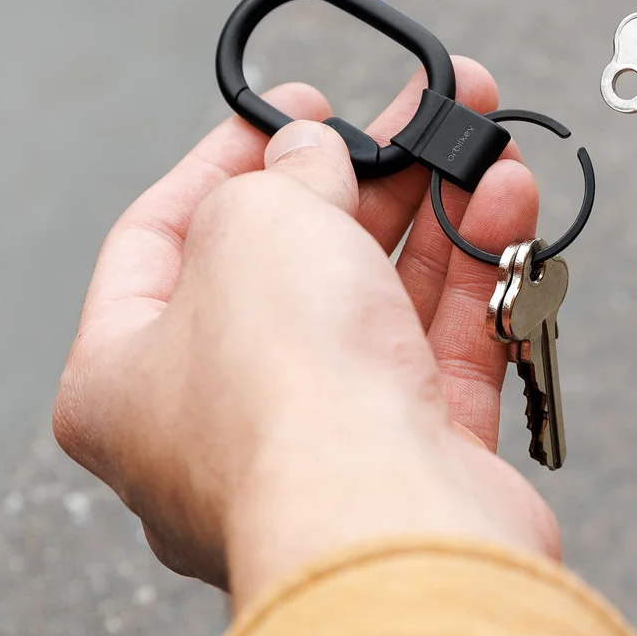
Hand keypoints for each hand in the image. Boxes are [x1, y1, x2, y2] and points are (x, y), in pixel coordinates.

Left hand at [53, 61, 558, 611]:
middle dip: (366, 174)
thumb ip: (283, 174)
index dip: (229, 154)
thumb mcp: (256, 225)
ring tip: (479, 146)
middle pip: (297, 259)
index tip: (294, 108)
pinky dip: (479, 272)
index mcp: (131, 373)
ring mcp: (324, 436)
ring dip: (437, 214)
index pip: (164, 233)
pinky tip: (506, 205)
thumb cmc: (284, 396)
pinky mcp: (415, 453)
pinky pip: (446, 343)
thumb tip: (312, 152)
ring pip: (384, 299)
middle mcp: (222, 414)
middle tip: (412, 117)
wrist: (389, 527)